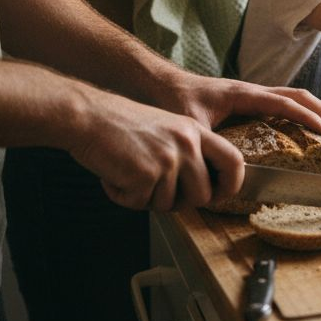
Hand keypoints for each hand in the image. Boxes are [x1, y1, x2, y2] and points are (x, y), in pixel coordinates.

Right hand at [66, 96, 244, 210]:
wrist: (87, 116)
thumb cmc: (121, 125)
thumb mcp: (167, 127)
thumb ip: (188, 152)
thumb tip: (202, 190)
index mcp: (194, 131)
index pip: (234, 160)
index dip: (231, 185)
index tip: (220, 196)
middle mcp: (186, 144)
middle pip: (202, 196)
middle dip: (180, 202)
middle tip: (154, 189)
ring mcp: (167, 159)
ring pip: (169, 205)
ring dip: (146, 198)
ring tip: (129, 173)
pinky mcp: (145, 174)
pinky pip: (140, 204)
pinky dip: (123, 197)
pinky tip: (114, 175)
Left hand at [155, 71, 320, 136]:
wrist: (159, 83)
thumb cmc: (173, 99)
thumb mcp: (190, 124)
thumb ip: (208, 144)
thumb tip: (224, 170)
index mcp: (243, 93)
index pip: (285, 103)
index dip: (308, 117)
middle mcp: (252, 91)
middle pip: (298, 96)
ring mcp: (251, 95)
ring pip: (292, 98)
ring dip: (315, 112)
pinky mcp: (247, 101)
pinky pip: (281, 105)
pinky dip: (299, 114)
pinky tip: (303, 132)